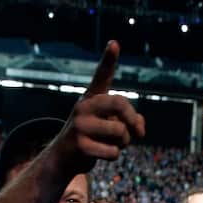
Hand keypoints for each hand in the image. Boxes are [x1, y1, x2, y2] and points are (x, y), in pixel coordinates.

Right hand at [51, 41, 145, 176]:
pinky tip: (101, 154)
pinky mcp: (80, 145)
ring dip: (124, 143)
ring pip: (120, 132)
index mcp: (92, 98)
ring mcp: (79, 125)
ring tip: (112, 144)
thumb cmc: (92, 138)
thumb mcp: (111, 125)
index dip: (109, 59)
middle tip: (136, 132)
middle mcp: (84, 107)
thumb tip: (139, 127)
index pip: (102, 76)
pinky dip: (113, 156)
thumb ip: (130, 121)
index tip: (114, 43)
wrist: (62, 159)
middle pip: (119, 103)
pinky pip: (113, 151)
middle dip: (132, 119)